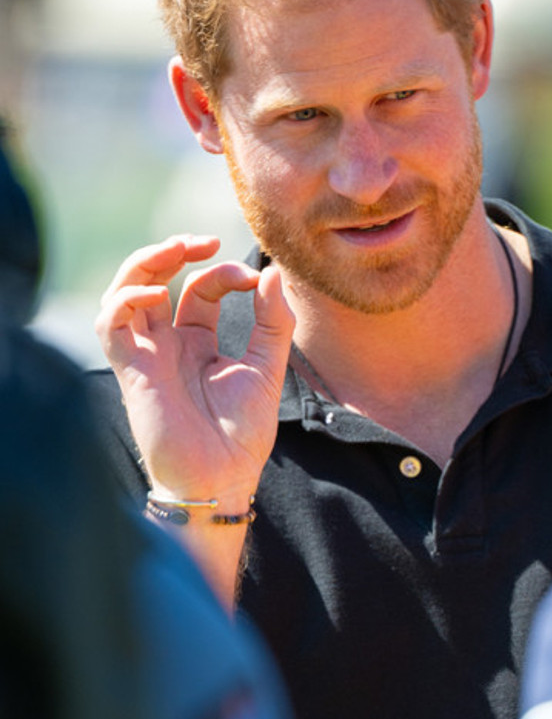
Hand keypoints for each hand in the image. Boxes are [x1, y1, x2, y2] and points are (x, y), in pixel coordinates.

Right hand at [96, 235, 294, 510]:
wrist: (222, 478)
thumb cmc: (242, 433)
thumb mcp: (268, 367)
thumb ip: (274, 321)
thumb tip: (272, 272)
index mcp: (199, 342)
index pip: (201, 289)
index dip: (226, 273)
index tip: (256, 279)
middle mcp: (168, 344)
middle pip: (156, 280)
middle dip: (175, 251)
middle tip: (204, 240)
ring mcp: (147, 355)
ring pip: (126, 292)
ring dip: (146, 263)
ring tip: (177, 248)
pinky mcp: (131, 370)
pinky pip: (110, 325)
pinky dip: (125, 299)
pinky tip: (155, 292)